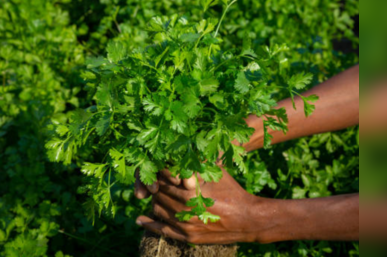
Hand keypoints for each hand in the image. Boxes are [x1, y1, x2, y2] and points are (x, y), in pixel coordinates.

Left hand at [135, 167, 274, 243]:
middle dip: (157, 185)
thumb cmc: (231, 191)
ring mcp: (185, 225)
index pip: (163, 179)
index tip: (159, 167)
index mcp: (189, 191)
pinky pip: (162, 230)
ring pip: (158, 209)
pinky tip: (139, 220)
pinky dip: (149, 224)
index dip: (160, 172)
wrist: (248, 219)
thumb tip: (181, 149)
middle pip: (159, 193)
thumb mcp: (214, 173)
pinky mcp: (187, 237)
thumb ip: (195, 165)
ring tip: (158, 193)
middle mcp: (184, 209)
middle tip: (156, 179)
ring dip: (156, 200)